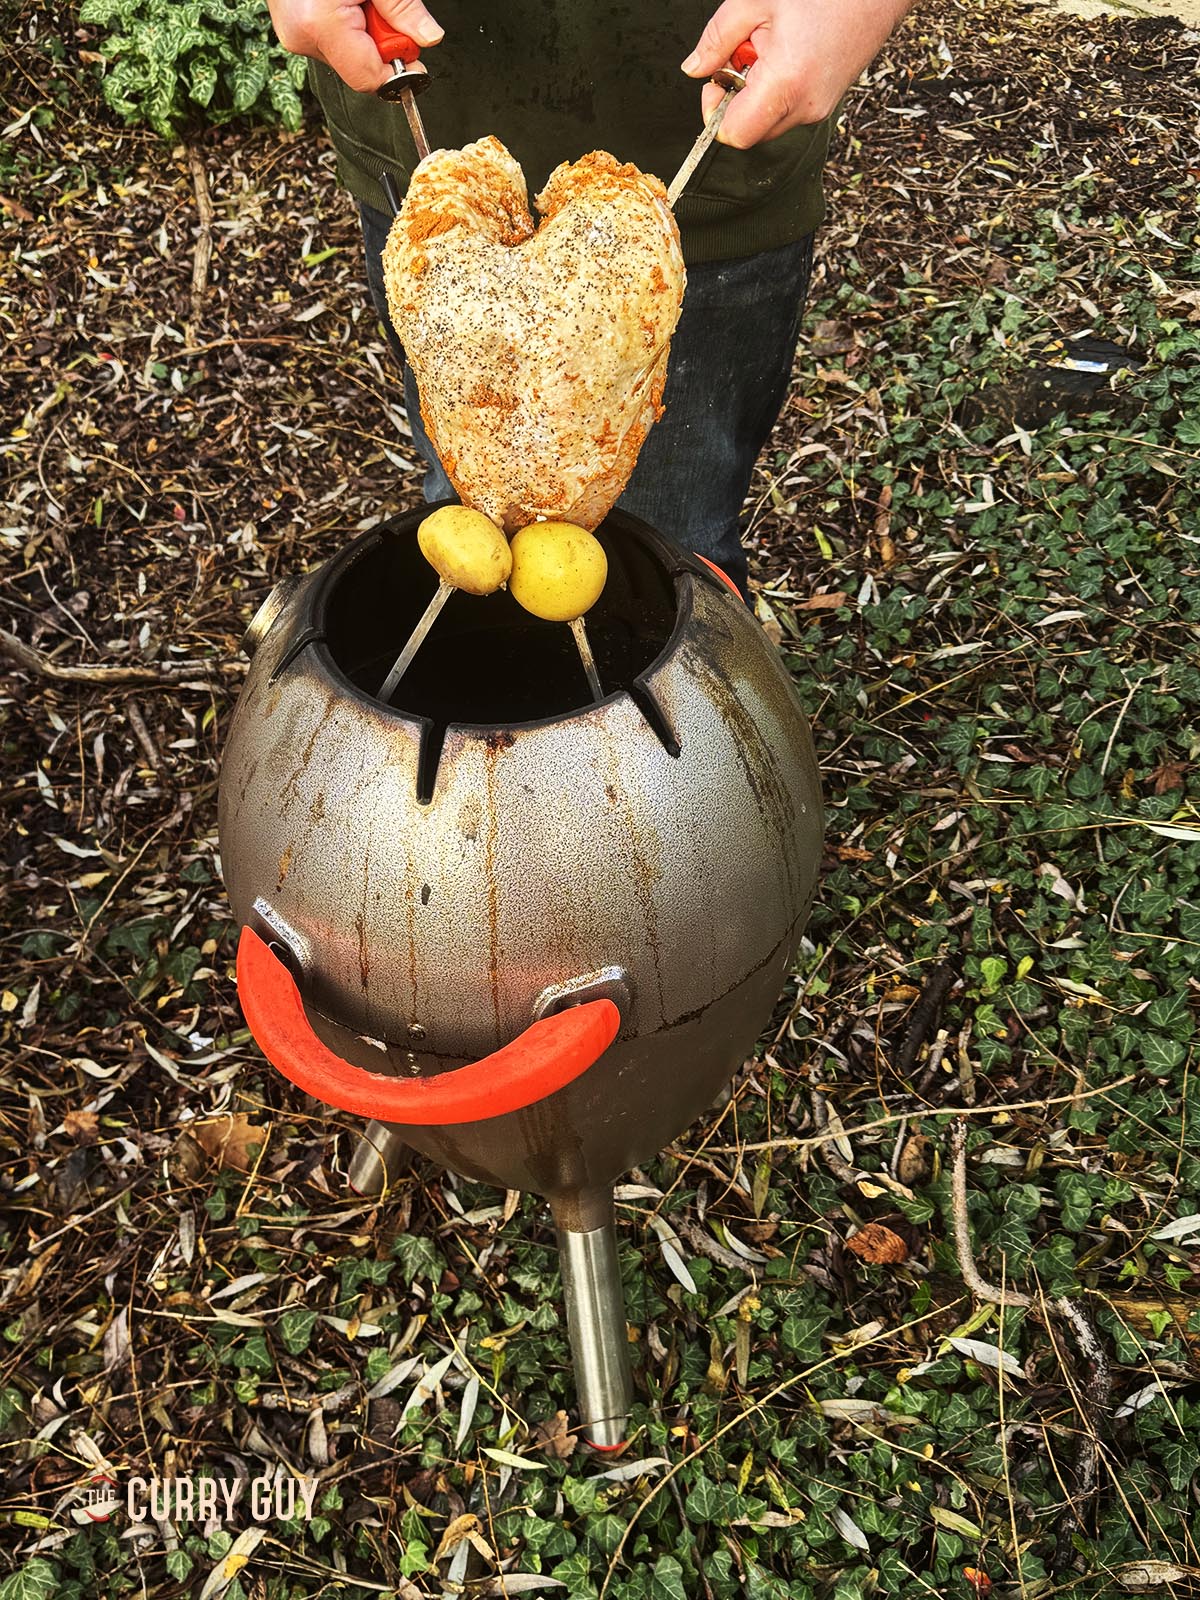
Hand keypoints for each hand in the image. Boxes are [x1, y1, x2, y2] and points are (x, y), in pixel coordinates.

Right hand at [268, 0, 442, 93]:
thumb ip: (402, 8)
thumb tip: (428, 37)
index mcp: (321, 24)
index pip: (368, 77)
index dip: (398, 72)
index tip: (416, 58)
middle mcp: (302, 35)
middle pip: (359, 68)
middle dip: (380, 44)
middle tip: (380, 8)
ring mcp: (294, 34)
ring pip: (347, 55)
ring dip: (363, 34)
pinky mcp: (293, 29)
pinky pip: (331, 42)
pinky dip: (346, 27)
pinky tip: (343, 2)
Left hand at [682, 0, 913, 147]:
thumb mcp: (756, 1)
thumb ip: (718, 39)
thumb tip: (694, 68)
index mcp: (784, 86)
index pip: (733, 134)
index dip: (715, 110)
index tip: (717, 78)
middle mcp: (804, 108)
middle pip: (749, 130)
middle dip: (735, 96)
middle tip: (745, 51)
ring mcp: (819, 110)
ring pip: (767, 120)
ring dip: (756, 91)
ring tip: (770, 46)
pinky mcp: (826, 105)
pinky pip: (787, 109)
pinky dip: (777, 88)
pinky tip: (787, 53)